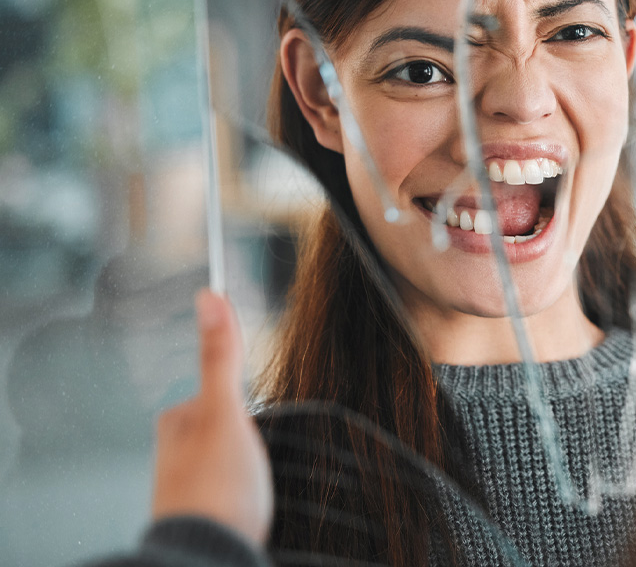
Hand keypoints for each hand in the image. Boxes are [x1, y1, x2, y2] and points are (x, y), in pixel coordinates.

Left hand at [151, 289, 272, 544]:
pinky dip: (243, 496)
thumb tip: (209, 298)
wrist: (212, 556)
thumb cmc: (218, 488)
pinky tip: (251, 506)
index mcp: (175, 424)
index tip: (254, 421)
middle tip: (259, 457)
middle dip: (246, 439)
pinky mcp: (204, 516)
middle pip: (224, 428)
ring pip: (227, 462)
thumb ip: (221, 359)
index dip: (243, 404)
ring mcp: (187, 488)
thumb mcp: (227, 413)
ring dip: (245, 471)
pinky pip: (231, 493)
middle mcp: (173, 454)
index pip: (217, 393)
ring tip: (257, 485)